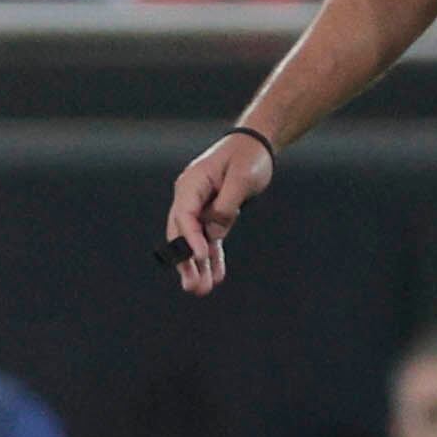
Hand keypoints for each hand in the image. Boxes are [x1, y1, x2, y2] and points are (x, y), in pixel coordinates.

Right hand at [164, 127, 274, 295]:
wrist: (255, 146)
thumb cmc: (248, 156)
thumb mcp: (242, 178)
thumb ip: (226, 206)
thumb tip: (214, 234)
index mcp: (192, 183)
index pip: (185, 215)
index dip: (190, 238)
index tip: (200, 257)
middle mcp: (190, 196)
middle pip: (181, 234)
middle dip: (186, 262)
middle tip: (193, 286)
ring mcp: (200, 207)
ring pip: (194, 241)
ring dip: (197, 266)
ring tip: (201, 290)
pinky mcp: (213, 215)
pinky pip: (209, 240)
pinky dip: (212, 258)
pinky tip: (216, 277)